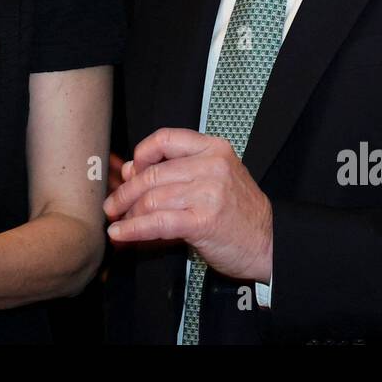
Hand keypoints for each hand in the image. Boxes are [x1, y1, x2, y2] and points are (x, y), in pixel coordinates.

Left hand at [102, 128, 272, 282]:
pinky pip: (158, 222)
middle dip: (125, 192)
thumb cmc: (240, 212)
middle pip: (153, 173)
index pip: (166, 138)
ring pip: (152, 198)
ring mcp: (209, 192)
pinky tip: (121, 233)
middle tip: (112, 204)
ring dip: (128, 213)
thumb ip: (178, 170)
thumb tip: (132, 170)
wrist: (270, 242)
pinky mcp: (203, 221)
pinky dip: (134, 229)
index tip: (130, 171)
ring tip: (118, 222)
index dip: (141, 154)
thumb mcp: (215, 178)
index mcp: (214, 148)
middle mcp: (212, 166)